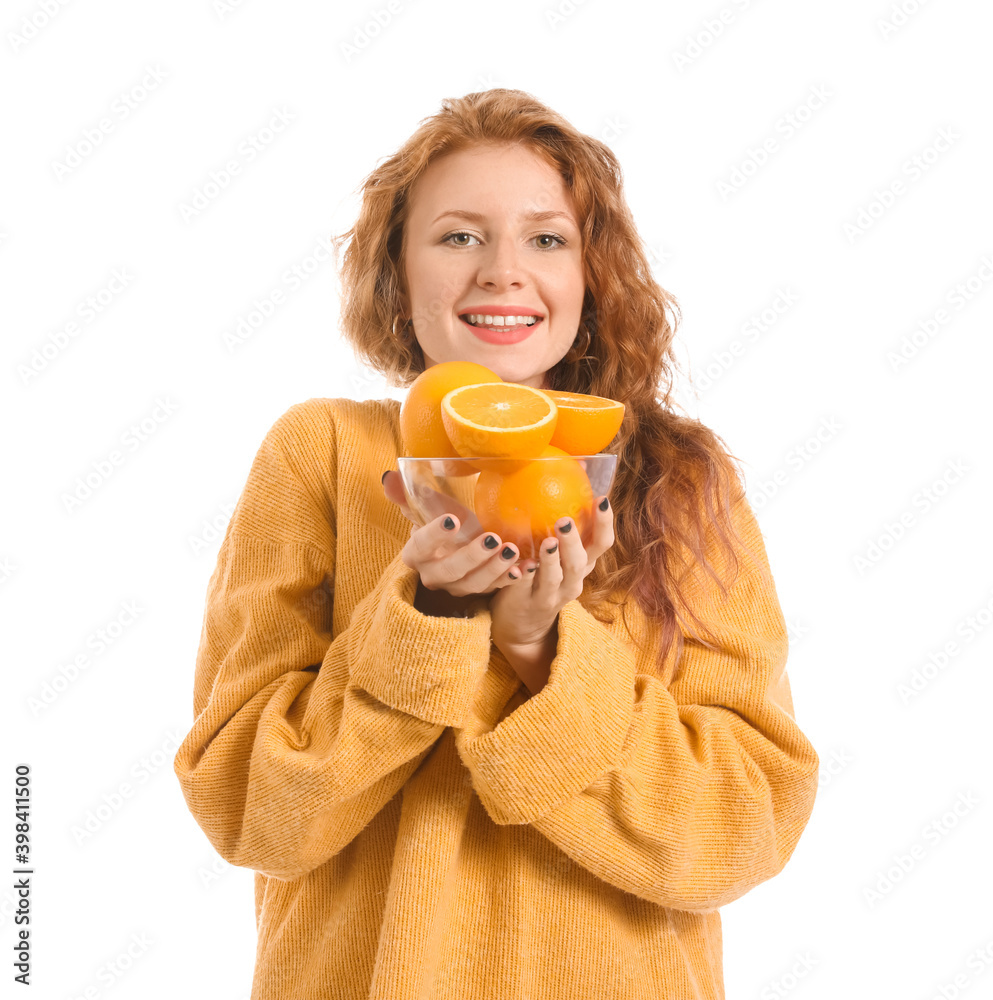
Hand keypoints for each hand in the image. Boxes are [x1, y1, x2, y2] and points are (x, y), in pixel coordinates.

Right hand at [383, 470, 524, 602]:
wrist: (458, 542)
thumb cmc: (443, 522)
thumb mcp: (428, 507)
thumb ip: (407, 494)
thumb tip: (390, 476)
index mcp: (416, 554)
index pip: (420, 547)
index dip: (434, 535)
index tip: (451, 519)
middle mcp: (434, 575)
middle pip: (450, 571)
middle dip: (472, 557)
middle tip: (492, 538)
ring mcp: (458, 586)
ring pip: (474, 584)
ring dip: (495, 569)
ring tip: (512, 550)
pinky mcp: (481, 590)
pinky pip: (497, 588)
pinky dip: (513, 578)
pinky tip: (527, 566)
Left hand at [489, 497, 614, 650]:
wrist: (522, 625)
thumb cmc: (541, 578)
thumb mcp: (558, 555)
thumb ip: (563, 525)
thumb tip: (568, 469)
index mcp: (582, 565)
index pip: (602, 543)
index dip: (605, 523)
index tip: (601, 499)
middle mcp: (572, 581)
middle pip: (580, 562)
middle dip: (575, 541)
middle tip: (565, 520)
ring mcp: (551, 595)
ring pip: (556, 578)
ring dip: (552, 560)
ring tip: (547, 542)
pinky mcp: (528, 603)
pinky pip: (526, 588)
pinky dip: (524, 576)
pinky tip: (519, 564)